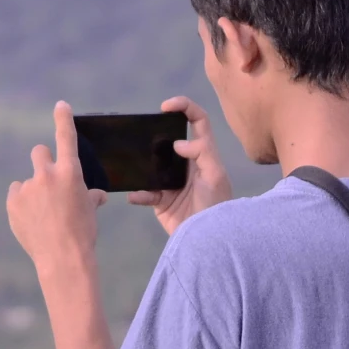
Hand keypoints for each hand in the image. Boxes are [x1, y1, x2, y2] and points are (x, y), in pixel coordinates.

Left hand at [6, 101, 106, 286]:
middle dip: (43, 162)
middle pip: (39, 152)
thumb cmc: (82, 233)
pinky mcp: (12, 201)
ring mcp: (27, 187)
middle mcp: (46, 174)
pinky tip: (31, 220)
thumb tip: (97, 195)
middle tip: (48, 181)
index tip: (60, 105)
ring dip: (34, 190)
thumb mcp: (90, 211)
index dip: (63, 118)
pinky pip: (16, 194)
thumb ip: (90, 196)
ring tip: (42, 214)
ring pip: (28, 180)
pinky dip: (22, 203)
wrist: (62, 259)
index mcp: (70, 172)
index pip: (66, 137)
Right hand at [127, 95, 232, 234]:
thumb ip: (201, 153)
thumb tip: (177, 142)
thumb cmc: (216, 205)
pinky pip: (145, 193)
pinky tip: (134, 195)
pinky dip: (138, 194)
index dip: (185, 108)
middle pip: (169, 140)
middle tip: (142, 133)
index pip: (198, 122)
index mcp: (203, 154)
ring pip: (152, 165)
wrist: (209, 241)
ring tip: (132, 160)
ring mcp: (172, 182)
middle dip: (155, 134)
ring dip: (142, 163)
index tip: (166, 107)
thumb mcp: (215, 176)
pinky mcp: (161, 201)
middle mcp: (186, 164)